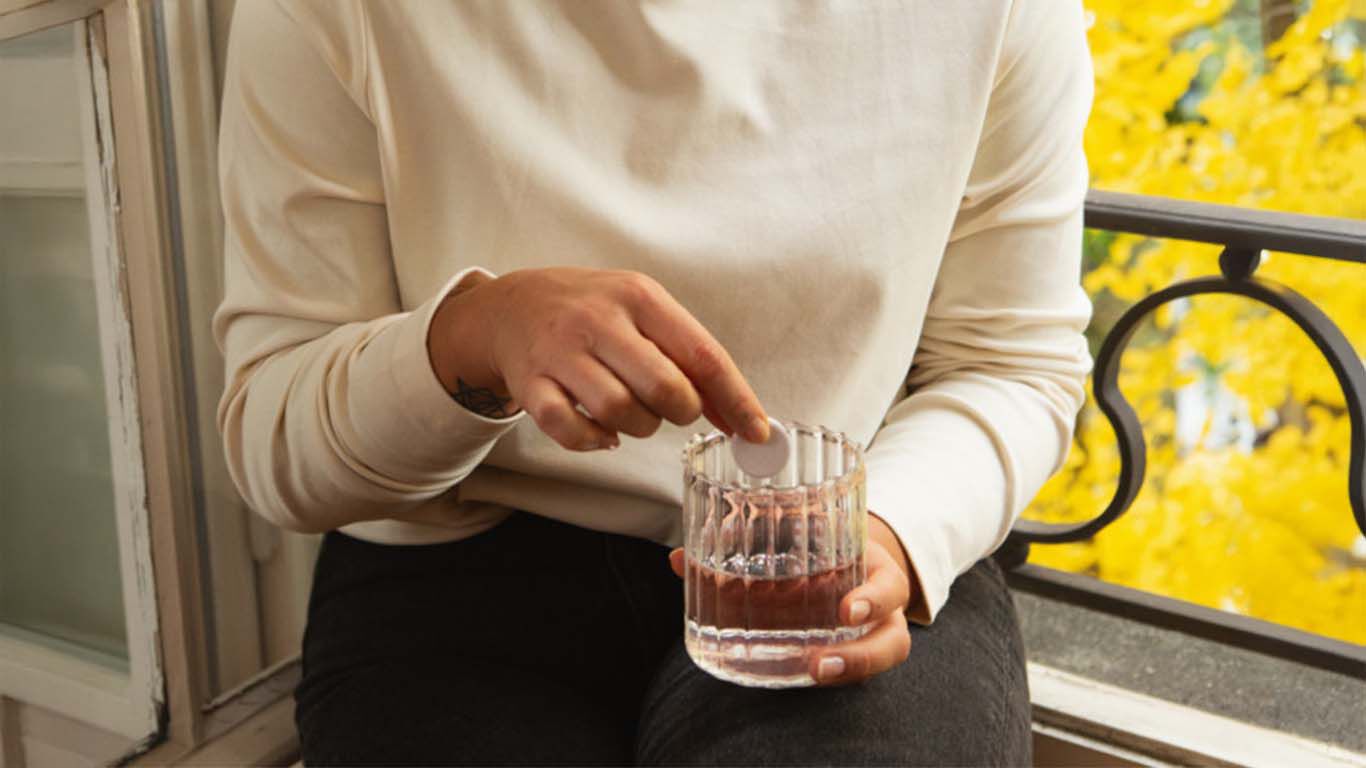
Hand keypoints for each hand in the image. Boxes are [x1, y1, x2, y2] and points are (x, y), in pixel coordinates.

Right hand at [428, 268, 768, 449]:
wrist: (513, 305)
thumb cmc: (593, 311)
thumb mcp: (644, 311)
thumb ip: (689, 357)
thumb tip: (740, 415)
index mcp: (639, 297)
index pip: (702, 355)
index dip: (736, 400)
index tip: (756, 432)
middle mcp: (599, 320)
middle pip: (664, 388)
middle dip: (681, 412)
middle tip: (672, 408)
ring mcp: (561, 352)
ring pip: (620, 412)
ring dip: (639, 427)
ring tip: (633, 413)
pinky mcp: (530, 384)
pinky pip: (571, 430)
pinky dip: (594, 441)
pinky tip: (602, 432)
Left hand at [667, 513, 915, 685]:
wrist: (841, 554)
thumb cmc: (814, 541)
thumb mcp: (794, 530)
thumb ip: (743, 539)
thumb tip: (677, 559)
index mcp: (873, 570)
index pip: (890, 587)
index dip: (873, 599)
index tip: (845, 610)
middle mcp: (879, 608)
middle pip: (889, 640)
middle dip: (860, 657)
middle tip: (820, 664)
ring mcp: (868, 634)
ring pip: (876, 660)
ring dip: (846, 671)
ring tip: (814, 674)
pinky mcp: (851, 652)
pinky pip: (850, 671)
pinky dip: (830, 673)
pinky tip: (799, 675)